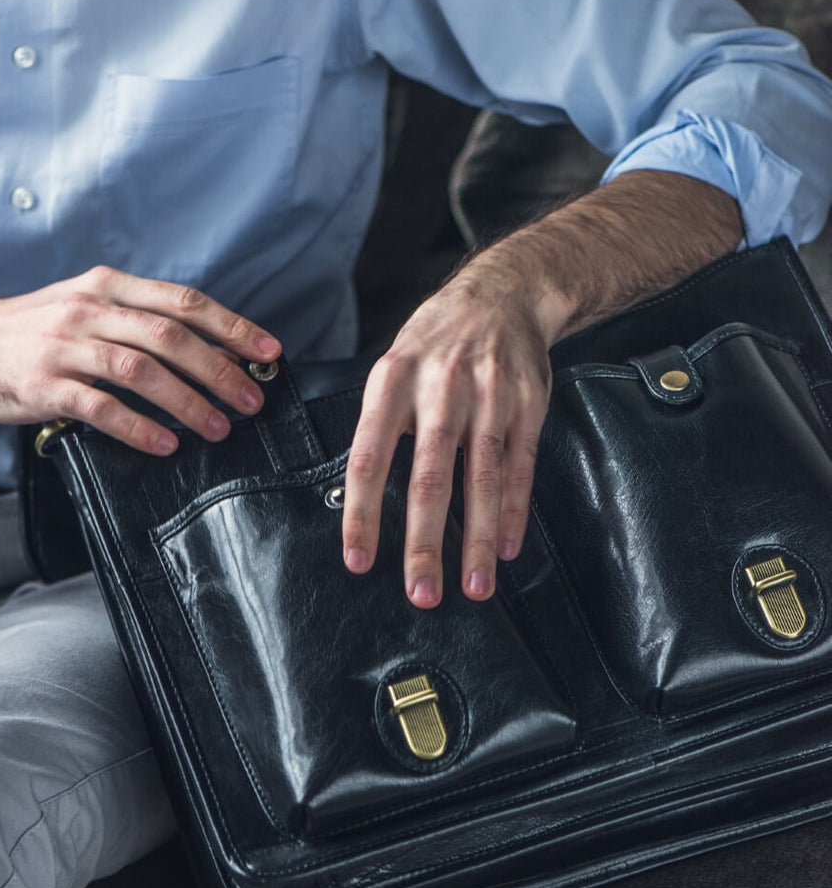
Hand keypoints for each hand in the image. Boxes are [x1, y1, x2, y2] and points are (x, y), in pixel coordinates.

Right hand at [0, 266, 281, 452]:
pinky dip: (138, 427)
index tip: (268, 352)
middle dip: (219, 370)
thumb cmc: (31, 331)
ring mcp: (63, 346)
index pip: (183, 301)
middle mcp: (88, 308)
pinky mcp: (43, 384)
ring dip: (187, 401)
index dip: (231, 327)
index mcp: (108, 286)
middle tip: (251, 400)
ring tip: (217, 427)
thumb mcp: (85, 306)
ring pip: (140, 370)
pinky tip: (164, 444)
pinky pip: (100, 407)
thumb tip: (208, 350)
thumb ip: (137, 320)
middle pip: (169, 336)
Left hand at [342, 256, 562, 608]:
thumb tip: (358, 497)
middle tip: (421, 594)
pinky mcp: (529, 403)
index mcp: (392, 381)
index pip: (369, 458)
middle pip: (430, 477)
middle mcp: (440, 388)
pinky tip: (506, 548)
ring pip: (481, 478)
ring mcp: (489, 395)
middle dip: (425, 542)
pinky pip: (521, 466)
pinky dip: (514, 511)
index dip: (363, 514)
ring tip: (474, 587)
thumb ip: (381, 427)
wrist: (504, 293)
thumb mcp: (394, 369)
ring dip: (477, 539)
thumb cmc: (436, 343)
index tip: (358, 562)